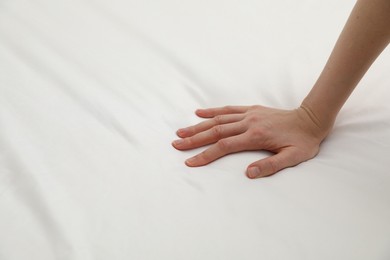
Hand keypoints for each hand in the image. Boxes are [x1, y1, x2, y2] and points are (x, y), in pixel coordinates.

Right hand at [172, 105, 331, 177]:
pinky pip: (227, 109)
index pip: (224, 146)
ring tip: (181, 131)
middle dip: (194, 139)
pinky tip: (199, 112)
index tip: (190, 161)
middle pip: (215, 131)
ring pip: (218, 119)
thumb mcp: (292, 158)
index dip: (205, 154)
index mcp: (255, 136)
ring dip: (198, 125)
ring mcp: (248, 114)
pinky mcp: (250, 109)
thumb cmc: (302, 141)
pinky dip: (212, 110)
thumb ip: (270, 165)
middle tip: (176, 144)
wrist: (311, 119)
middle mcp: (248, 123)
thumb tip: (248, 173)